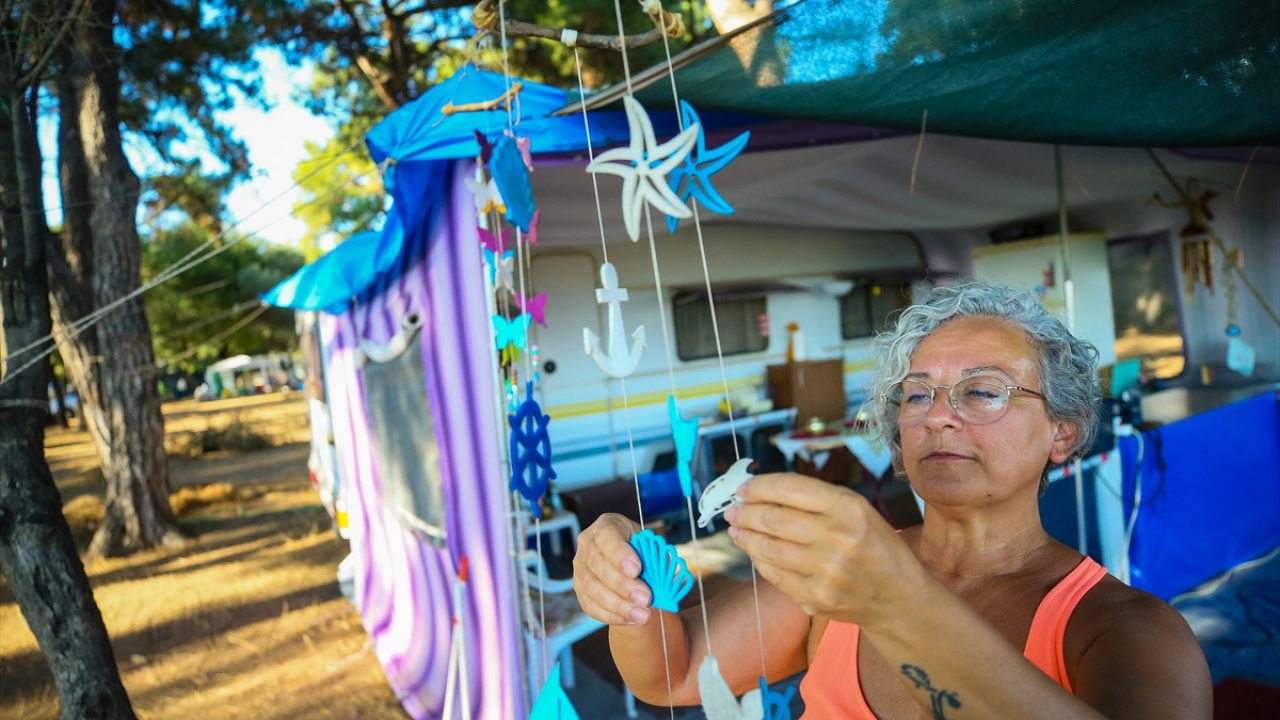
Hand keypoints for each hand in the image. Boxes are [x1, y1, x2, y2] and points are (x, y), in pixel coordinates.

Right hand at [572, 513, 653, 625]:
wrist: (629, 561)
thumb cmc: (642, 549)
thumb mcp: (651, 545)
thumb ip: (654, 558)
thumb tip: (662, 579)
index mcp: (606, 525)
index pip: (607, 536)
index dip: (620, 554)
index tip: (637, 570)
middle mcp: (587, 544)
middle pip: (598, 565)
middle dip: (623, 585)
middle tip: (646, 599)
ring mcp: (580, 567)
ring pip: (592, 588)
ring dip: (619, 605)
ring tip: (643, 615)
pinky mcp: (579, 589)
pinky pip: (590, 606)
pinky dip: (612, 615)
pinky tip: (632, 619)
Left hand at [724, 473, 913, 625]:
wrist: (898, 597)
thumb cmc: (875, 546)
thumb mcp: (857, 510)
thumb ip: (815, 499)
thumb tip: (762, 493)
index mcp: (849, 508)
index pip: (789, 489)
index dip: (759, 487)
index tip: (744, 488)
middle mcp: (836, 538)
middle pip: (773, 518)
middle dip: (745, 512)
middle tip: (733, 510)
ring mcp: (824, 572)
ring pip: (768, 548)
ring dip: (745, 536)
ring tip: (736, 529)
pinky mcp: (815, 598)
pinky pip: (774, 575)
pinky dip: (759, 560)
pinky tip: (754, 551)